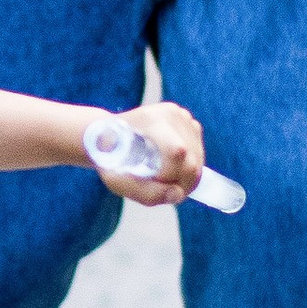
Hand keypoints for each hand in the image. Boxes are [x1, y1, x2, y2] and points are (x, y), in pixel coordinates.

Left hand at [89, 98, 205, 202]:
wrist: (108, 135)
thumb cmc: (110, 160)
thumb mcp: (118, 182)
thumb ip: (147, 194)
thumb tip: (176, 194)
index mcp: (149, 121)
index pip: (177, 152)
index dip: (172, 177)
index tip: (155, 182)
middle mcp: (169, 114)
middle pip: (192, 160)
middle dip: (181, 182)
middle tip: (160, 185)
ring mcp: (180, 115)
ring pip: (198, 158)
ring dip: (184, 175)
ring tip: (161, 173)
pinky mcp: (187, 119)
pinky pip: (198, 151)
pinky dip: (188, 164)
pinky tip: (168, 161)